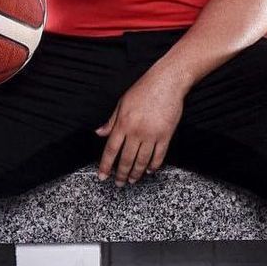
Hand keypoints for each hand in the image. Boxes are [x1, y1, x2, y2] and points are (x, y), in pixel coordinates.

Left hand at [96, 67, 186, 186]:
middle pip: (126, 159)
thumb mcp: (122, 103)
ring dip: (136, 173)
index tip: (102, 176)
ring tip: (133, 180)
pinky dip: (154, 165)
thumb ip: (111, 121)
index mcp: (123, 123)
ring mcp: (152, 135)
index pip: (111, 150)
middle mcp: (136, 131)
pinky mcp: (166, 135)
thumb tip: (99, 133)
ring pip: (142, 161)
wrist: (167, 82)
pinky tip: (149, 170)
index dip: (106, 165)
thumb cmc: (144, 89)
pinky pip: (159, 156)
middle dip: (121, 174)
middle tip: (119, 183)